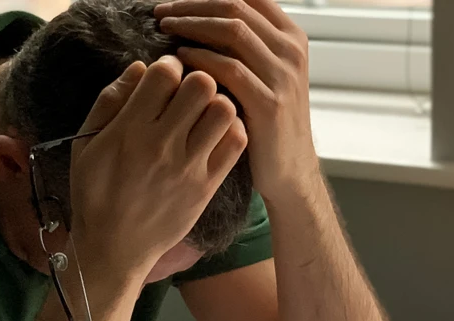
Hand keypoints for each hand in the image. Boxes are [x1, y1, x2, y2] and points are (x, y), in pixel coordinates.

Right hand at [68, 57, 247, 283]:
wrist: (113, 248)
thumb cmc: (94, 193)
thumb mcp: (86, 143)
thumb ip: (110, 101)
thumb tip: (141, 67)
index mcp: (129, 130)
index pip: (165, 74)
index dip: (170, 64)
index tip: (167, 74)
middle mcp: (162, 146)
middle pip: (202, 85)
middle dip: (197, 79)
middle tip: (190, 91)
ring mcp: (188, 168)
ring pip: (224, 111)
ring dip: (218, 104)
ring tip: (205, 113)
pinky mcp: (206, 187)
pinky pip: (235, 143)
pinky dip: (231, 130)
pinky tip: (215, 135)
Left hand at [156, 0, 319, 201]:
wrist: (289, 171)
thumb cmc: (266, 123)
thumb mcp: (265, 74)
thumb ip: (246, 45)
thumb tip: (203, 16)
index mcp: (291, 37)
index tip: (177, 0)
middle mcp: (291, 51)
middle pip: (236, 6)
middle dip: (192, 5)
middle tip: (161, 12)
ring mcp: (283, 77)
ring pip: (233, 30)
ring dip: (192, 25)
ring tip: (165, 29)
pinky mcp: (270, 104)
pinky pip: (229, 69)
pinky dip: (200, 58)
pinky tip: (179, 60)